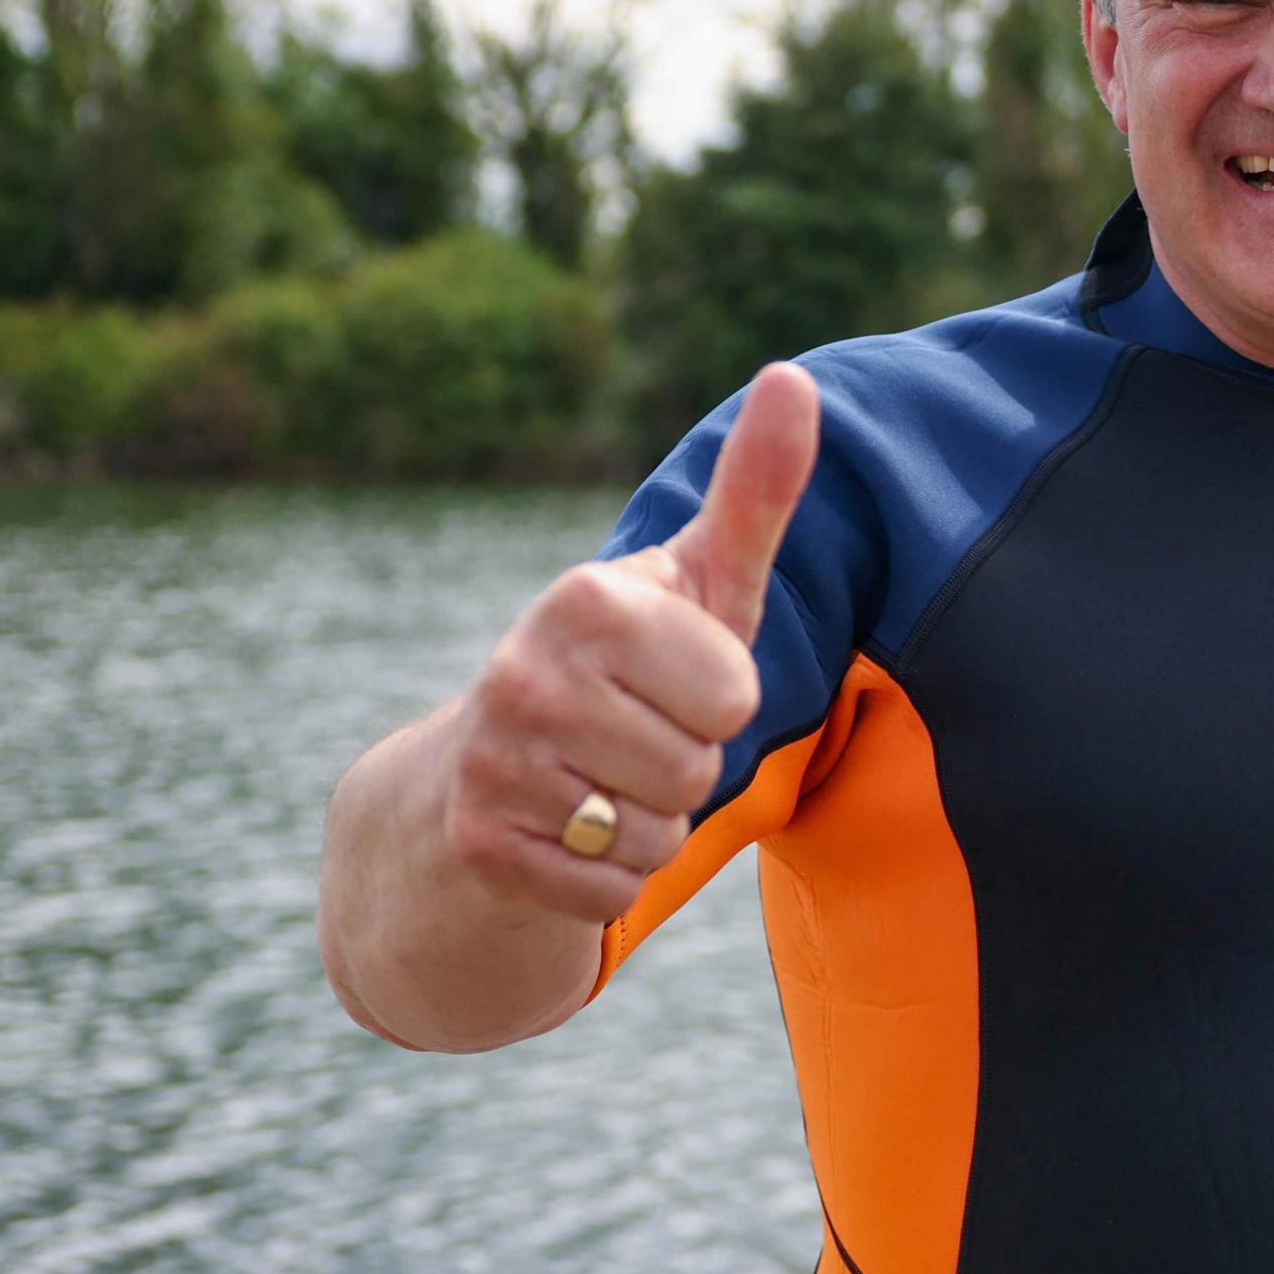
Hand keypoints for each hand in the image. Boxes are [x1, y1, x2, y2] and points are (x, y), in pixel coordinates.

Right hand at [436, 364, 819, 922]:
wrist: (485, 771)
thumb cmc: (631, 665)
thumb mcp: (701, 583)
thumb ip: (756, 493)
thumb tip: (794, 378)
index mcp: (587, 598)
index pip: (737, 698)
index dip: (721, 702)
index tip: (667, 680)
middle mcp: (523, 672)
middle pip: (700, 769)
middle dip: (686, 768)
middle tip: (630, 737)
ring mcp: (492, 763)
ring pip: (656, 837)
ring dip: (649, 826)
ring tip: (599, 782)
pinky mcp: (479, 848)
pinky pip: (610, 896)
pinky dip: (605, 882)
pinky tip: (564, 837)